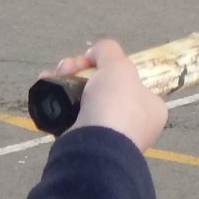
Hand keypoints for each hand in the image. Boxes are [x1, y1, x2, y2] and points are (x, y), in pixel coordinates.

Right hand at [48, 40, 166, 149]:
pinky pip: (71, 117)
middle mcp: (135, 125)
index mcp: (152, 108)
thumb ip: (108, 50)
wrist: (95, 148)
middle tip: (67, 67)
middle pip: (104, 88)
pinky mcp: (85, 145)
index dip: (108, 66)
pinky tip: (46, 87)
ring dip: (65, 83)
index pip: (131, 79)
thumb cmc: (116, 105)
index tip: (91, 61)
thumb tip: (93, 54)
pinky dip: (57, 101)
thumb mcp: (118, 64)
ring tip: (51, 75)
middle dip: (80, 72)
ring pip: (85, 101)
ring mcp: (109, 137)